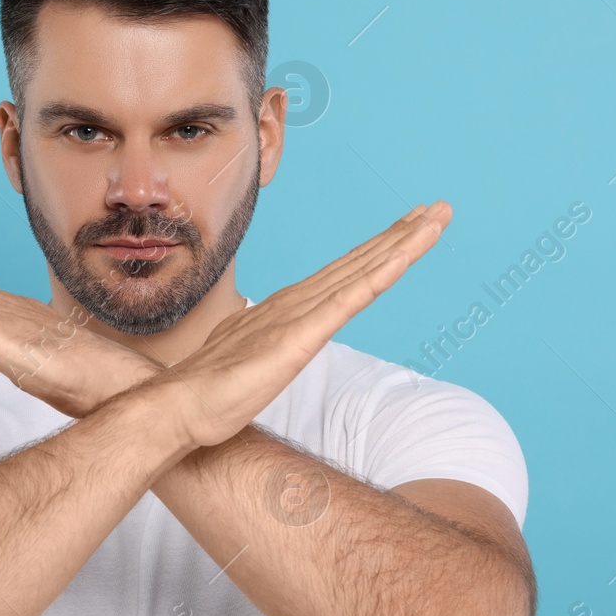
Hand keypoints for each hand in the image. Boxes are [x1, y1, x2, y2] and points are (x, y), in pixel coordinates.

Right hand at [139, 202, 451, 450]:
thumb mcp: (245, 363)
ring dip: (403, 243)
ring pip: (363, 272)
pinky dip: (380, 274)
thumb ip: (261, 348)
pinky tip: (404, 257)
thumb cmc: (205, 393)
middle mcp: (296, 304)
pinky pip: (350, 300)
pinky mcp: (300, 338)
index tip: (406, 229)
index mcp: (286, 310)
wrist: (178, 407)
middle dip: (401, 234)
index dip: (377, 250)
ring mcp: (299, 317)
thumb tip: (263, 346)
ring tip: (436, 218)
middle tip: (438, 208)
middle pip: (359, 262)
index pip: (342, 275)